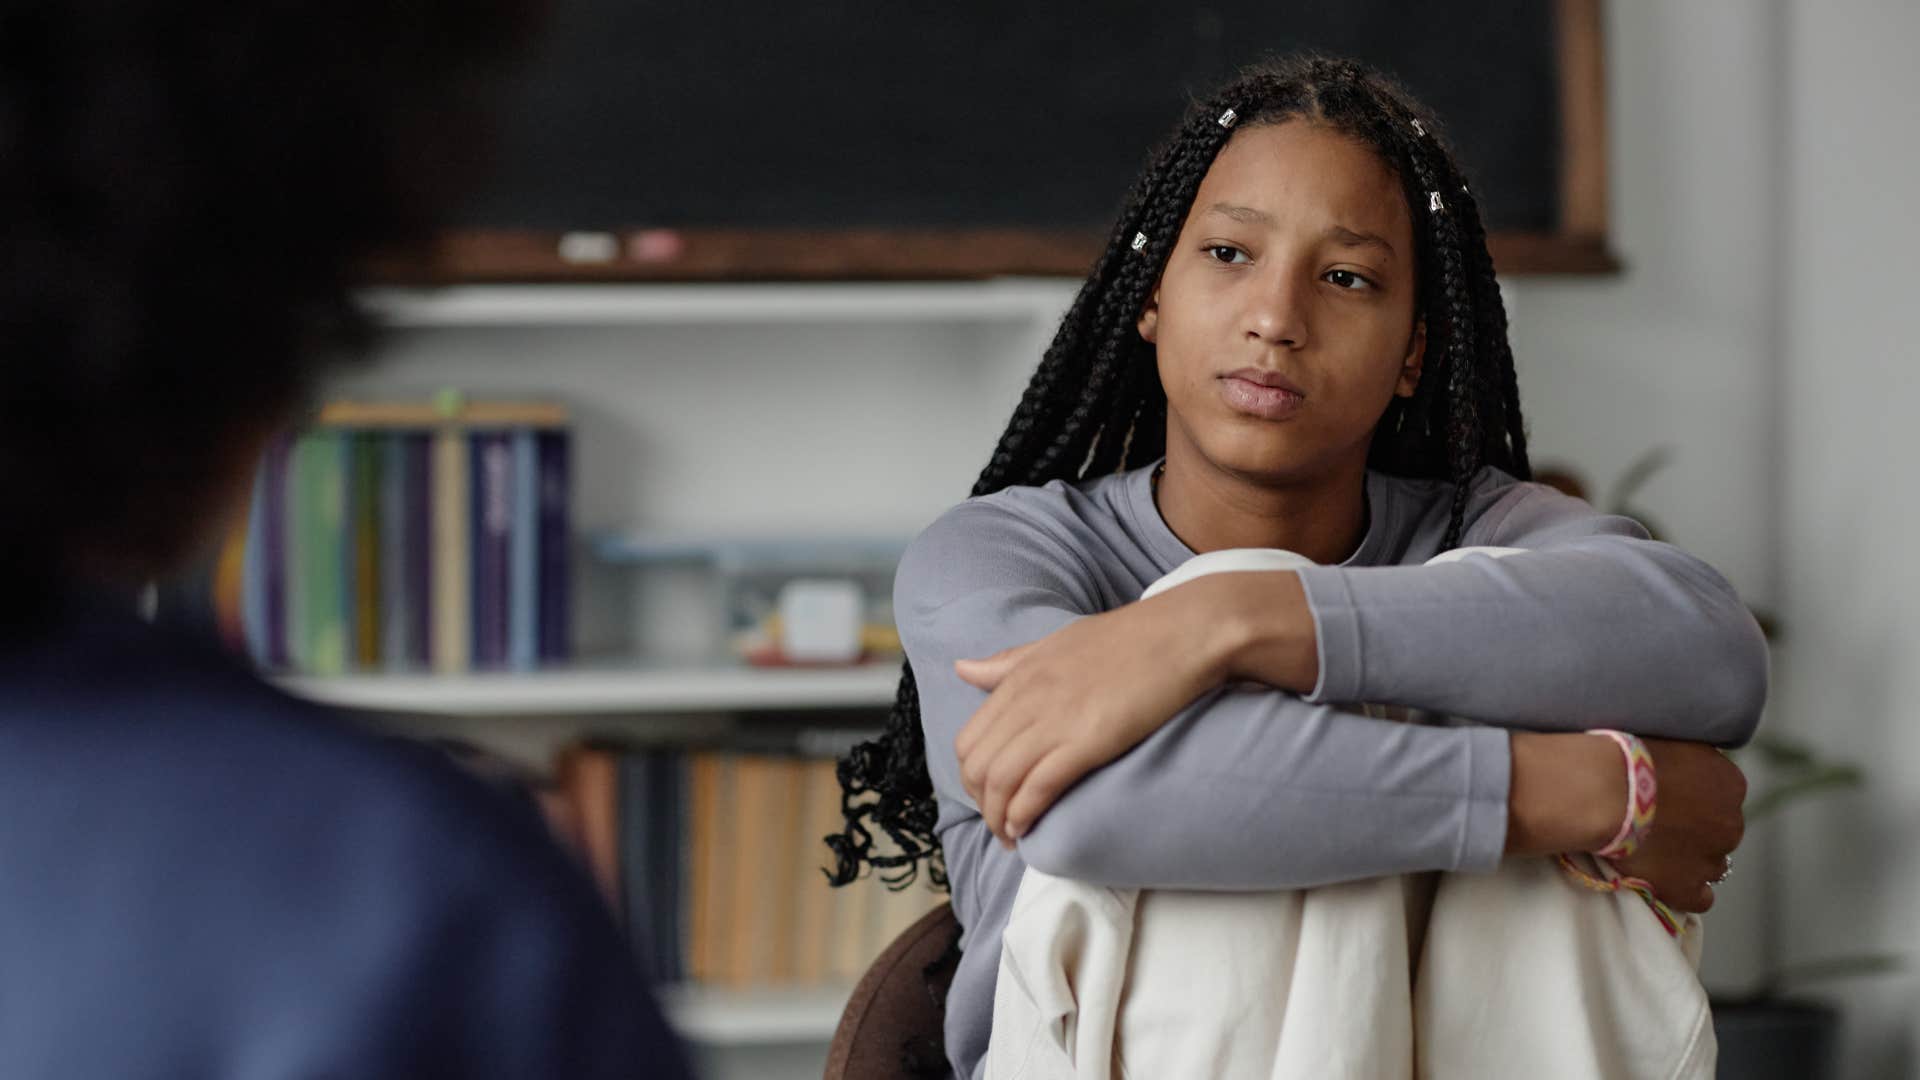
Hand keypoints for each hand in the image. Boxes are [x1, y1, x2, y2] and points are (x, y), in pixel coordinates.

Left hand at [952, 594, 1235, 846]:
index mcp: (1020, 676)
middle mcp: (1029, 698)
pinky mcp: (1088, 739)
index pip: (969, 739)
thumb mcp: (1056, 642)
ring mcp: (1057, 719)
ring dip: (1000, 818)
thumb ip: (1008, 662)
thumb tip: (961, 668)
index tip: (989, 797)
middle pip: (978, 766)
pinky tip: (1027, 828)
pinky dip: (1026, 812)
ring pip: (1001, 780)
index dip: (972, 778)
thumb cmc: (1129, 637)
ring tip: (1011, 837)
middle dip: (982, 805)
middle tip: (1000, 824)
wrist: (1184, 632)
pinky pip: (1039, 785)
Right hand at [1609, 738, 1746, 912]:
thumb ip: (1696, 757)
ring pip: (1713, 865)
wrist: (1607, 791)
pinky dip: (1686, 890)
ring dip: (1691, 859)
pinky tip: (1666, 879)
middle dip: (1697, 830)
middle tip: (1660, 824)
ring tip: (1657, 852)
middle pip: (1720, 831)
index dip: (1696, 799)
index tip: (1671, 798)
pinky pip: (1700, 898)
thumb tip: (1695, 764)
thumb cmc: (1631, 758)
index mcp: (1731, 784)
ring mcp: (1711, 859)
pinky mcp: (1687, 888)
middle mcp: (1731, 824)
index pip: (1723, 797)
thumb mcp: (1677, 739)